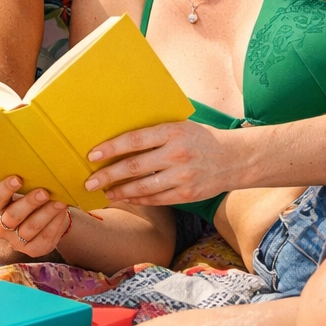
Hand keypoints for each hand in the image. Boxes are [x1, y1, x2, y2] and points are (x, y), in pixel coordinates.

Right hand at [0, 177, 70, 256]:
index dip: (6, 188)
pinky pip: (44, 238)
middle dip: (30, 203)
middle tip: (44, 192)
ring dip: (46, 213)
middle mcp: (1, 227)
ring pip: (30, 228)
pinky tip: (62, 213)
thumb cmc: (30, 199)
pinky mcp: (31, 250)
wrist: (43, 219)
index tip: (18, 178)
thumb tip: (38, 172)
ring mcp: (15, 241)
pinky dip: (55, 224)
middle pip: (13, 215)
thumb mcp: (22, 192)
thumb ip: (25, 185)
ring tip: (59, 202)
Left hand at [84, 120, 236, 204]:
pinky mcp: (188, 194)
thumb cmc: (200, 139)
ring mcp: (183, 176)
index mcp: (172, 132)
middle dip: (107, 175)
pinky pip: (156, 199)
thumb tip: (118, 132)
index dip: (111, 148)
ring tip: (104, 192)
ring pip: (143, 187)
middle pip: (134, 167)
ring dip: (120, 192)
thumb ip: (154, 131)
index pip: (134, 140)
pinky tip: (126, 198)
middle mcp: (177, 154)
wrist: (236, 158)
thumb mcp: (179, 125)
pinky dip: (138, 200)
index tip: (92, 155)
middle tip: (89, 182)